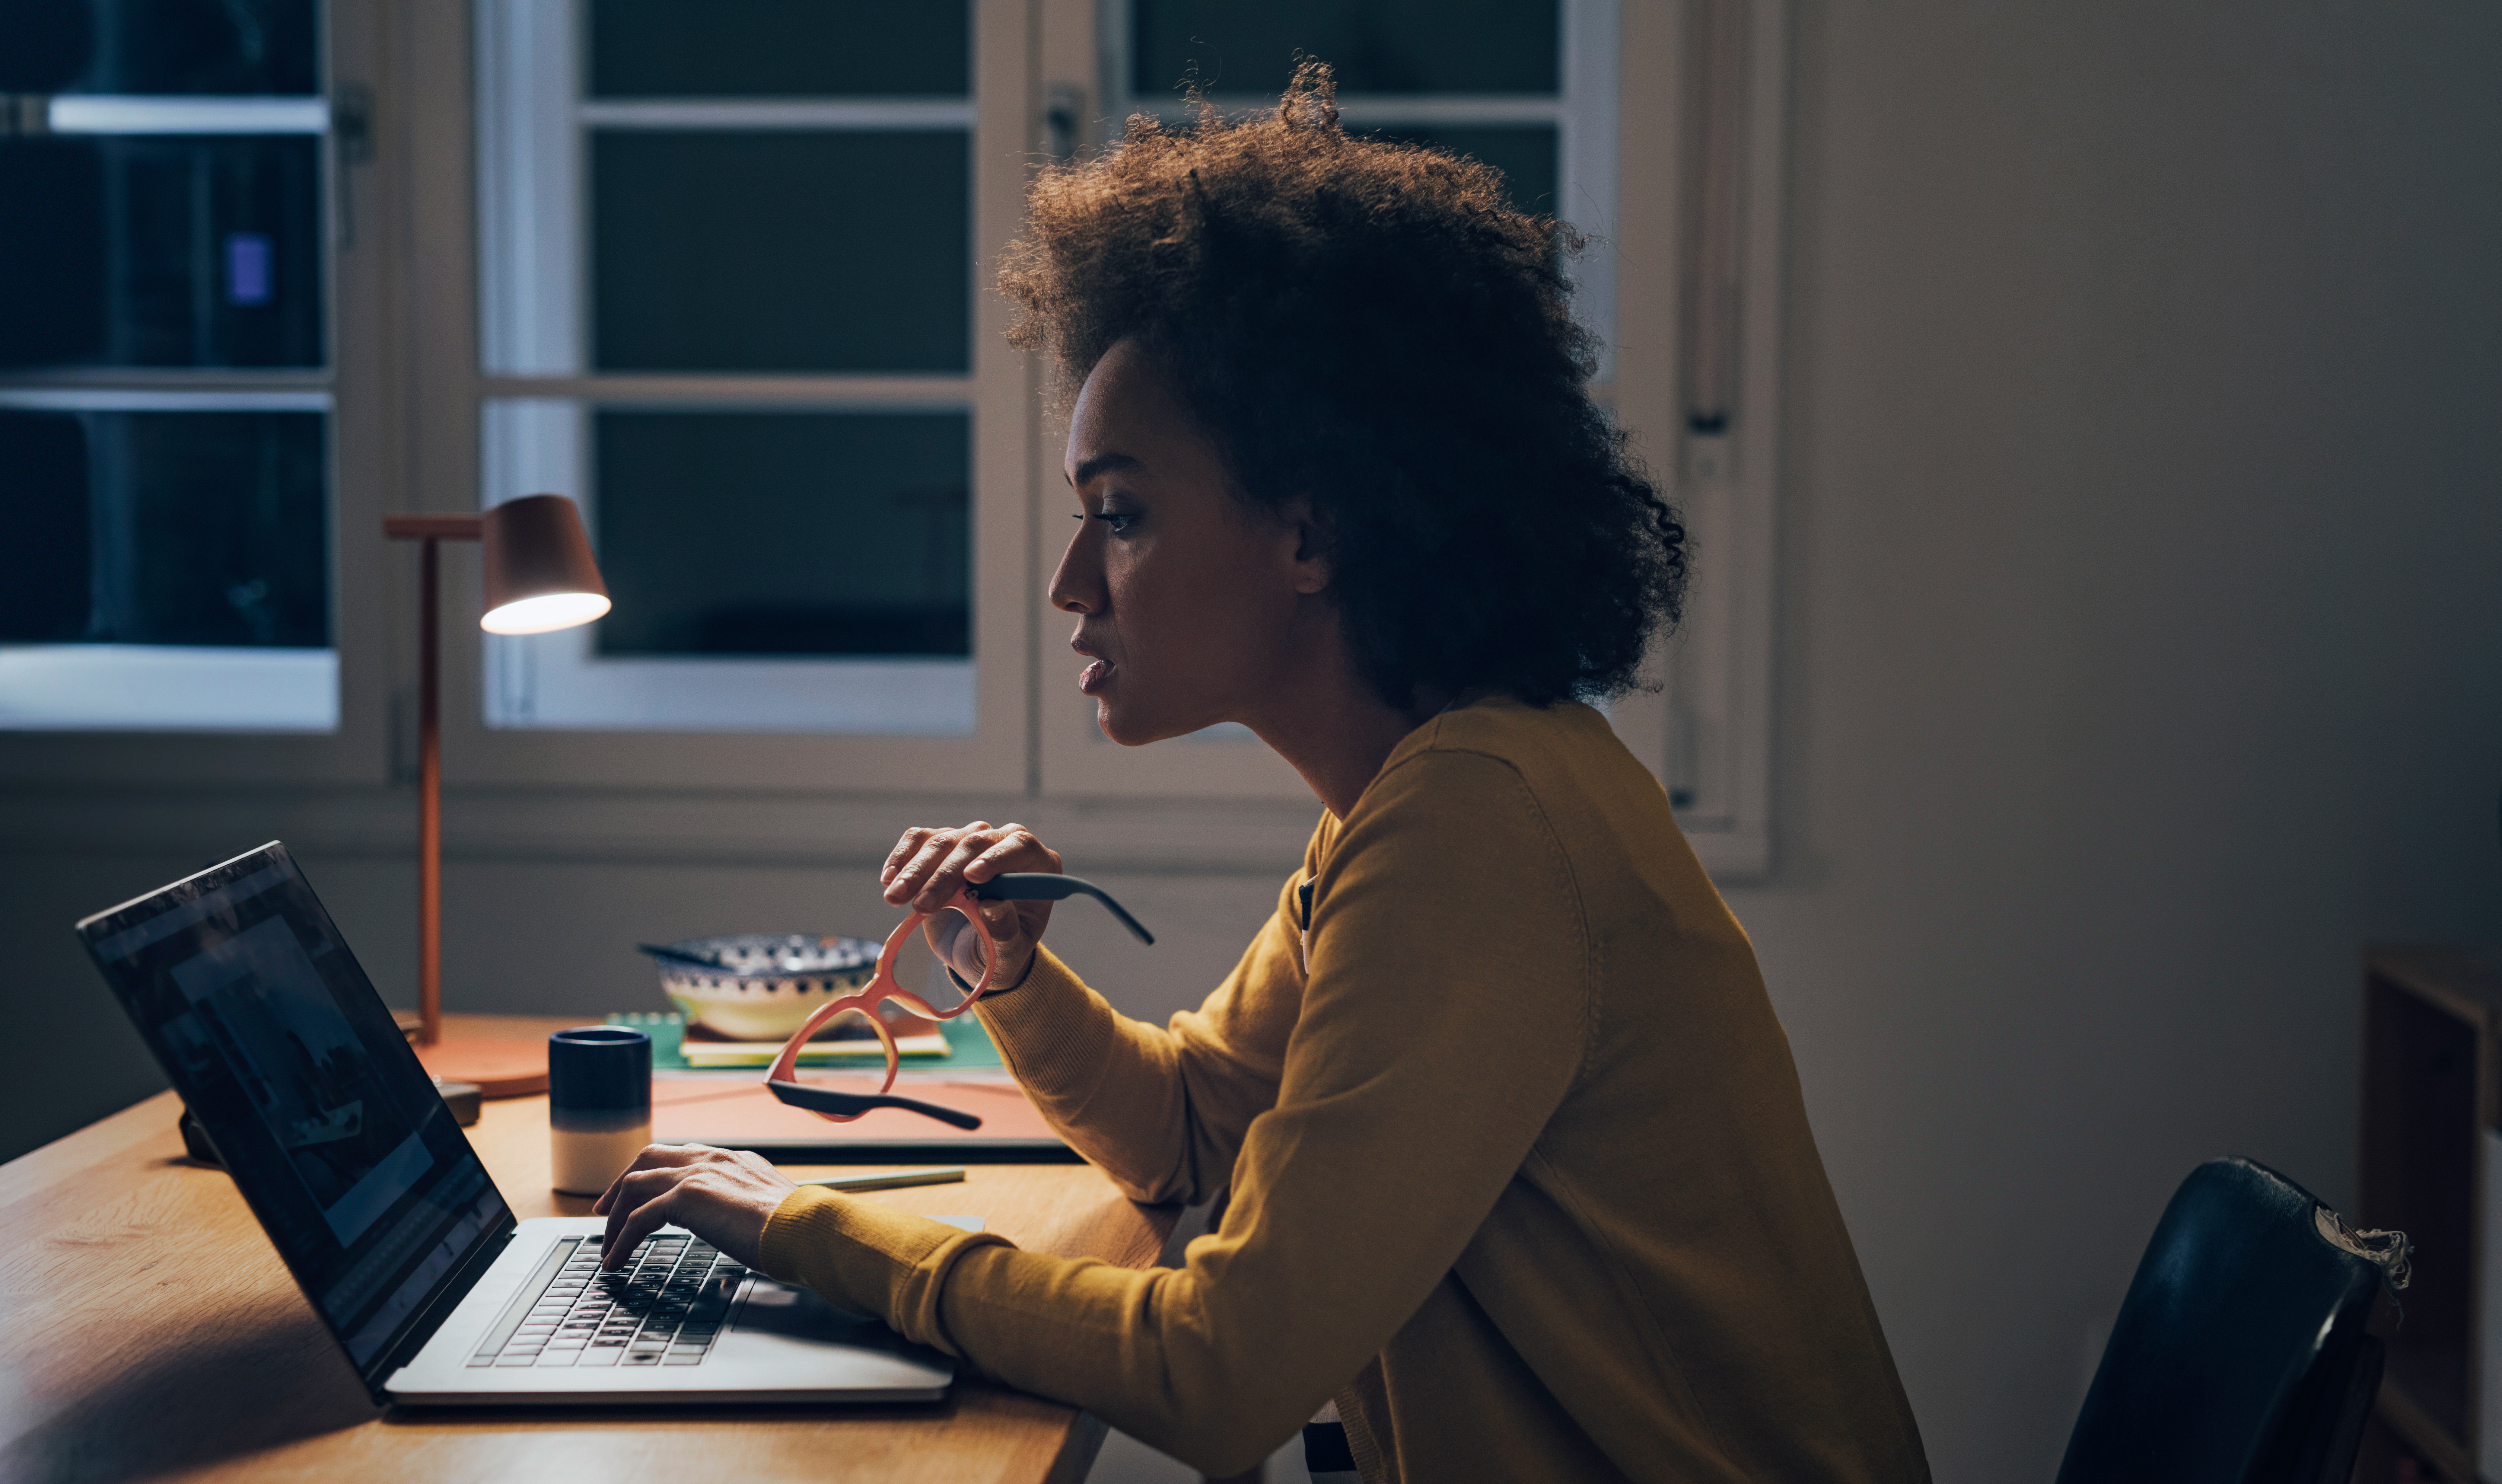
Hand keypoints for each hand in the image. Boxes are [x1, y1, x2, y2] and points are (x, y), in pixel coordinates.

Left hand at [593, 1143, 795, 1270]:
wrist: (806, 1228)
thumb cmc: (797, 1228)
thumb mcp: (768, 1207)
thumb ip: (747, 1205)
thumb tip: (740, 1223)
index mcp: (733, 1159)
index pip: (682, 1156)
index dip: (654, 1173)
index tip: (640, 1194)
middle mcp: (712, 1158)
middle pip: (649, 1158)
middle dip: (622, 1182)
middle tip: (606, 1210)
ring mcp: (697, 1174)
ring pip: (636, 1185)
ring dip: (616, 1216)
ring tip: (607, 1245)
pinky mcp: (687, 1198)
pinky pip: (638, 1218)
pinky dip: (621, 1240)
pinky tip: (616, 1262)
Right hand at [881, 821, 1062, 989]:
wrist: (978, 950)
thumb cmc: (1002, 950)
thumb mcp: (1009, 952)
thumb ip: (1006, 932)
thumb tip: (992, 907)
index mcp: (1037, 866)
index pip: (1019, 847)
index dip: (996, 858)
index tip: (972, 877)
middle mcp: (1005, 845)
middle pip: (975, 843)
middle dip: (944, 875)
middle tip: (922, 906)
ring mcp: (971, 841)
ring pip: (942, 841)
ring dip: (916, 870)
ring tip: (895, 898)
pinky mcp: (942, 846)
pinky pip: (920, 840)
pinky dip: (902, 857)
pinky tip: (889, 879)